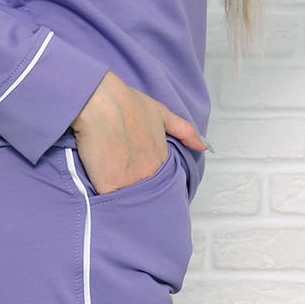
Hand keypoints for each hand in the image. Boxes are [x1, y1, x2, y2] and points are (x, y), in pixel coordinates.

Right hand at [70, 71, 207, 194]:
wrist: (100, 102)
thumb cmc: (127, 103)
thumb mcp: (162, 113)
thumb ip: (185, 131)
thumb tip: (203, 146)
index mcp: (161, 159)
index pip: (160, 182)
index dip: (149, 181)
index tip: (139, 177)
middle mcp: (148, 173)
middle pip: (144, 194)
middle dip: (137, 193)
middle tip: (123, 184)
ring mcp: (128, 181)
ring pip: (128, 200)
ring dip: (122, 199)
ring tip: (114, 194)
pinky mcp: (107, 185)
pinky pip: (109, 201)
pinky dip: (106, 200)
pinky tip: (102, 194)